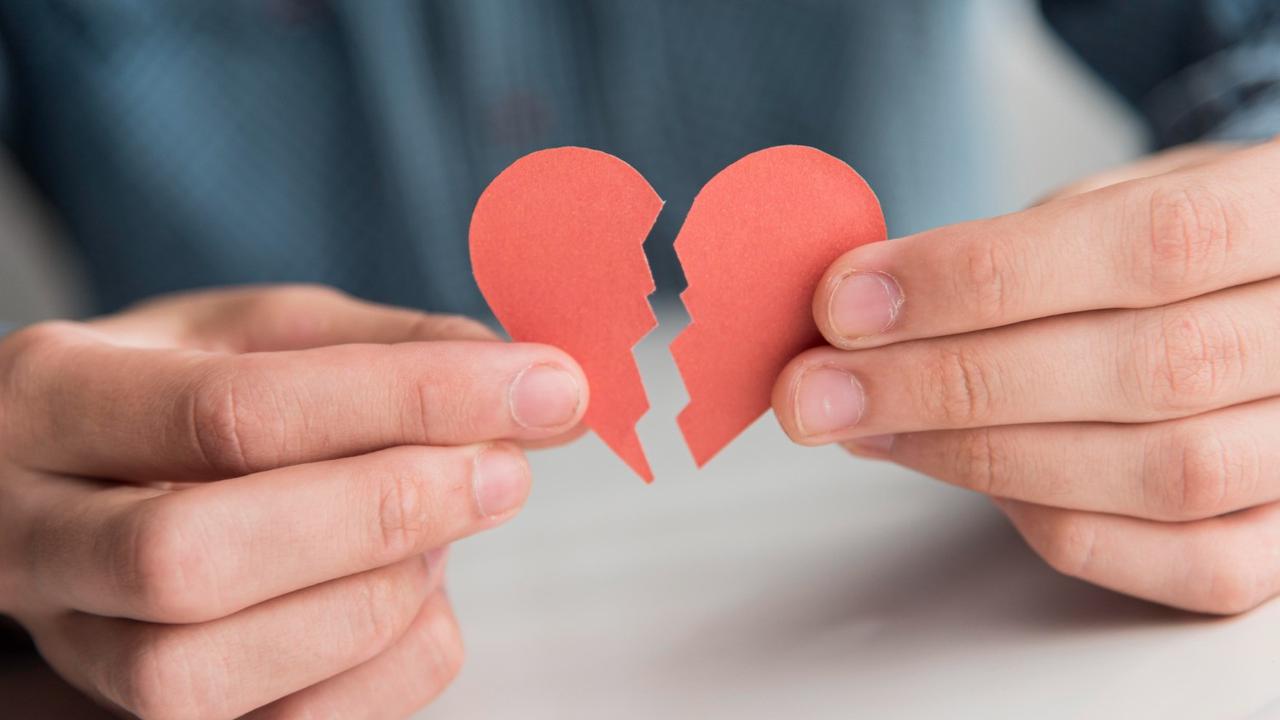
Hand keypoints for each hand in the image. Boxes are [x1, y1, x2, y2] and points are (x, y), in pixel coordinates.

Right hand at [0, 285, 587, 717]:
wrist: (81, 482)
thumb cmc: (182, 393)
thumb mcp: (262, 333)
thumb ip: (390, 350)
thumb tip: (538, 389)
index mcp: (54, 398)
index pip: (234, 412)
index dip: (412, 401)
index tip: (546, 388)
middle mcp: (31, 535)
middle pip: (190, 559)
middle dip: (379, 515)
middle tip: (504, 475)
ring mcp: (68, 647)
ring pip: (202, 675)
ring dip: (371, 602)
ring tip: (443, 531)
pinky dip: (383, 672)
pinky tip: (418, 599)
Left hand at [772, 138, 1279, 613]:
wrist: (1273, 294)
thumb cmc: (1179, 242)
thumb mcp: (1121, 199)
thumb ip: (1014, 250)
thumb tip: (865, 307)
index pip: (1151, 244)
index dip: (982, 278)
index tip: (848, 301)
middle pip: (1143, 371)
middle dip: (948, 382)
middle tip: (818, 387)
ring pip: (1158, 473)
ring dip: (978, 454)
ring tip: (865, 424)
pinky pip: (1180, 561)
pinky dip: (1050, 521)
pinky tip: (960, 473)